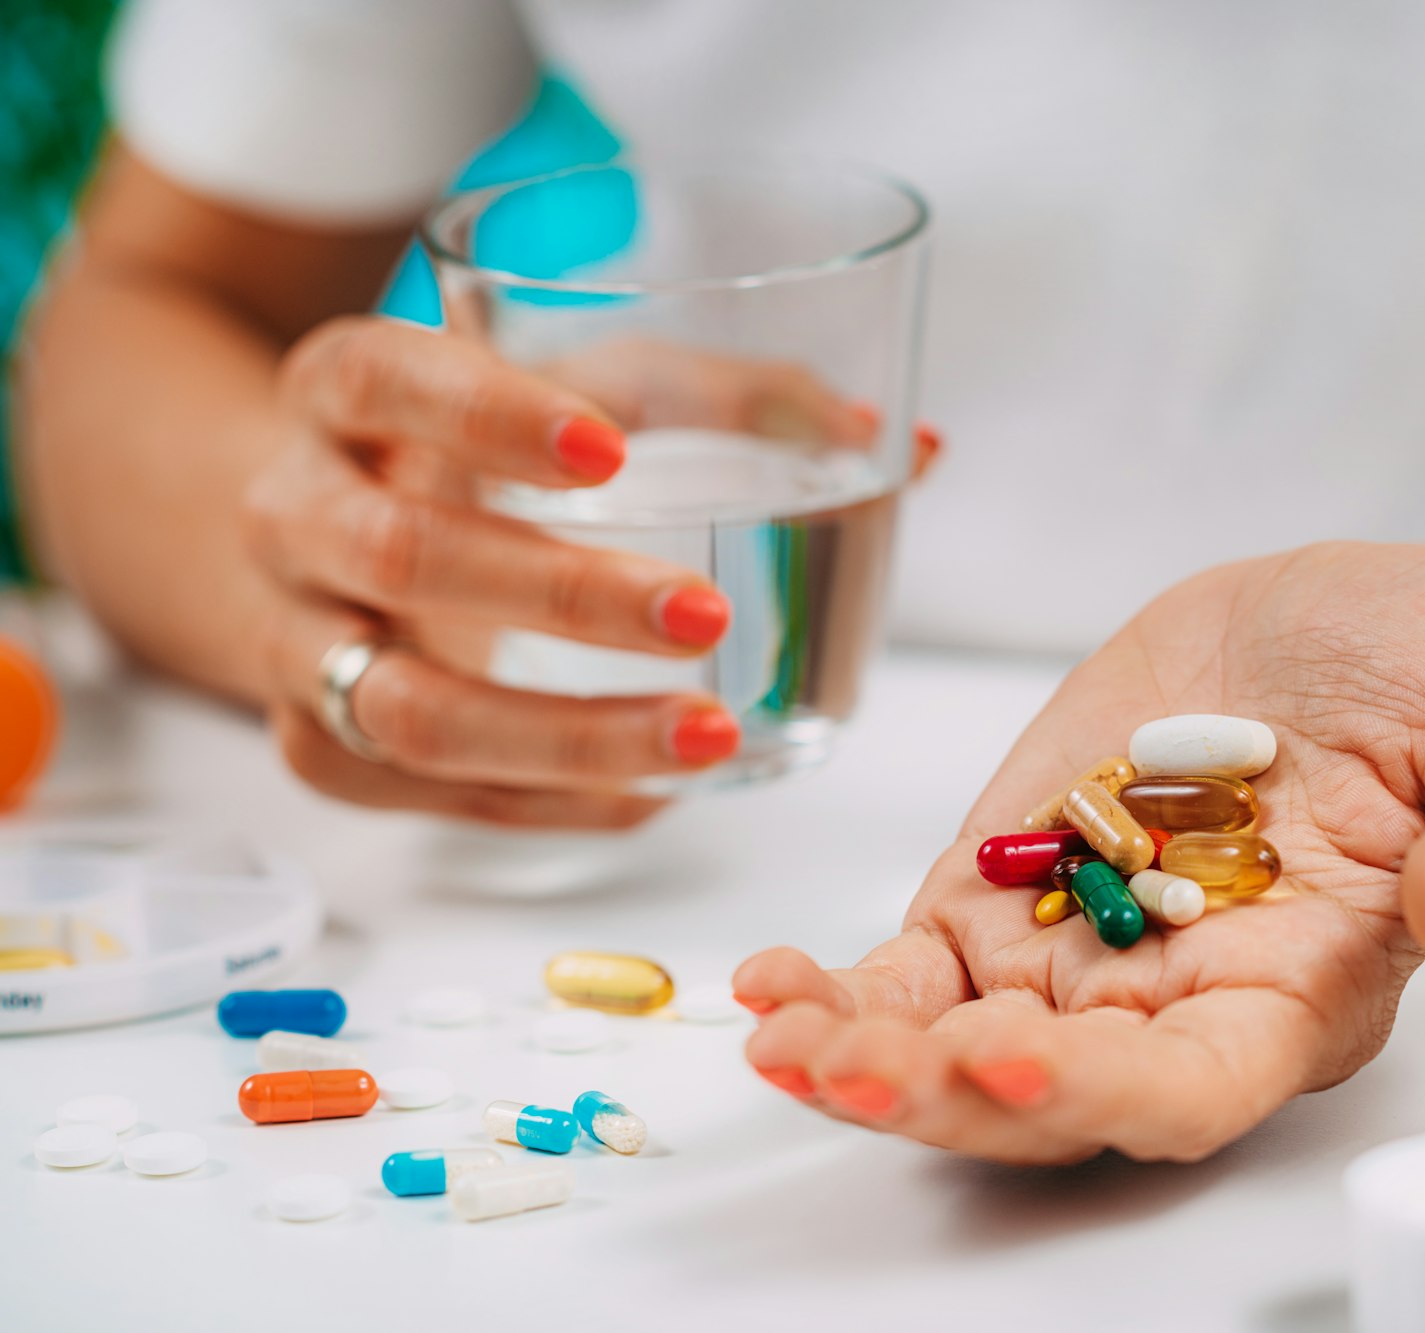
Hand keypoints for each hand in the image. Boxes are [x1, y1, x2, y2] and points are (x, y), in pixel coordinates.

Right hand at [242, 315, 882, 826]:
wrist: (324, 528)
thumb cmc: (486, 446)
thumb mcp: (586, 387)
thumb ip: (736, 400)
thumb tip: (914, 443)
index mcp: (347, 390)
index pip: (387, 379)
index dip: (490, 415)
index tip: (611, 448)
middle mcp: (295, 511)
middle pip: (403, 555)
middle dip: (562, 594)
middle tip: (705, 617)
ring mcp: (294, 640)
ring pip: (406, 710)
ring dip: (566, 735)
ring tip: (708, 737)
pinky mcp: (321, 747)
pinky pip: (428, 792)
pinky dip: (548, 800)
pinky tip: (650, 792)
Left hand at [735, 543, 1424, 1161]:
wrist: (1374, 623)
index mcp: (1302, 987)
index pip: (1200, 1083)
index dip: (1107, 1089)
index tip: (1017, 1056)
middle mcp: (1178, 993)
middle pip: (1051, 1090)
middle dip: (943, 1091)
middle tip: (845, 1061)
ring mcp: (1080, 941)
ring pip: (957, 1043)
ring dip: (864, 1055)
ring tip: (775, 1028)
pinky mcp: (1012, 880)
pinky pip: (914, 966)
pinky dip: (843, 988)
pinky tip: (767, 984)